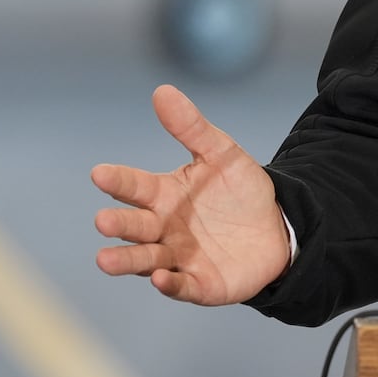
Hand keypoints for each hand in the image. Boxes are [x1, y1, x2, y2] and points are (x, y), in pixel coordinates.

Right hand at [91, 84, 290, 305]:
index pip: (135, 186)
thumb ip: (192, 127)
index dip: (118, 181)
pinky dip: (169, 284)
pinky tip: (160, 278)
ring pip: (146, 259)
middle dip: (119, 224)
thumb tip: (162, 90)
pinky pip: (182, 285)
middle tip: (102, 220)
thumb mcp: (222, 154)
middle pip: (135, 226)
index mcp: (164, 195)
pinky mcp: (201, 284)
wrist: (278, 227)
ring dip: (127, 260)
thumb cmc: (241, 191)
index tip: (99, 172)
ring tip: (104, 259)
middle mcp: (163, 228)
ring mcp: (179, 258)